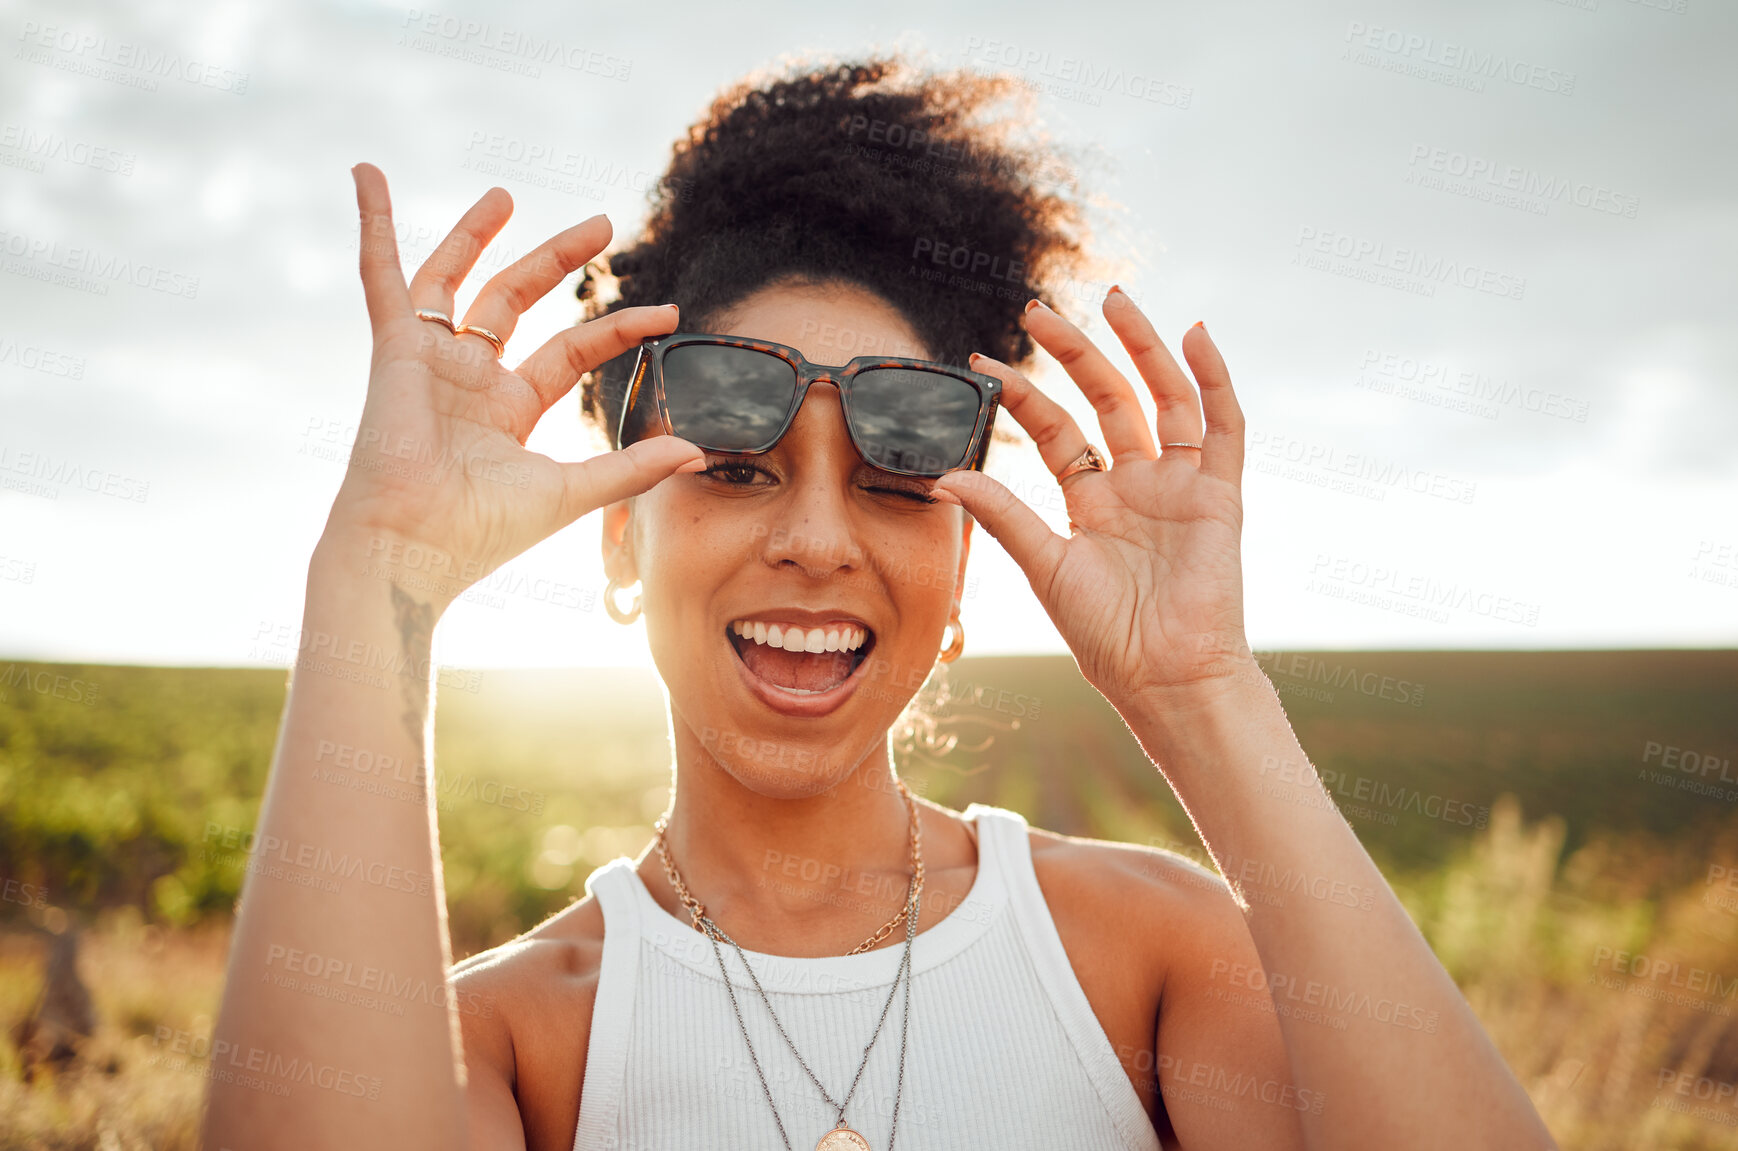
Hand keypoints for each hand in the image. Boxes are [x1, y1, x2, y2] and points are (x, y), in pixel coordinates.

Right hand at [325, 164, 704, 608]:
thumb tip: (697, 451)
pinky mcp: (395, 349)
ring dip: (475, 234)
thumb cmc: (483, 532)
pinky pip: (381, 275)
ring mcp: (430, 360)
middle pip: (517, 301)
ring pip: (454, 280)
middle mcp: (470, 380)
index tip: (669, 315)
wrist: (414, 547)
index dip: (618, 328)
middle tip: (605, 225)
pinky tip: (367, 173)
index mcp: (509, 412)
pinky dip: (372, 223)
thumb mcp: (572, 491)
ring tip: (504, 193)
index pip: (570, 350)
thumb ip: (632, 468)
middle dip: (559, 260)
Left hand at [933, 291, 1251, 708]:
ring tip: (1115, 301)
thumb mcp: (1044, 566)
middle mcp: (1137, 485)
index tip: (983, 364)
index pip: (1056, 431)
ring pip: (1163, 397)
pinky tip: (1196, 335)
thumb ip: (1002, 516)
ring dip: (1142, 347)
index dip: (1023, 396)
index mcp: (1092, 502)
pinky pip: (1223, 426)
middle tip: (1038, 310)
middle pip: (1107, 400)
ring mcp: (1180, 485)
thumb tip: (943, 477)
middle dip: (1076, 353)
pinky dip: (1214, 379)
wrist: (1165, 676)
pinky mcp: (1220, 494)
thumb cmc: (1107, 636)